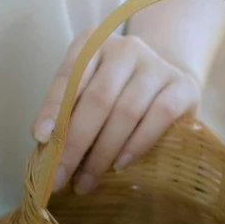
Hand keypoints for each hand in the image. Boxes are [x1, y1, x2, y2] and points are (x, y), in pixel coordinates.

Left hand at [31, 31, 199, 192]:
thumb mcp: (87, 89)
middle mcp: (125, 48)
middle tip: (60, 176)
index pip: (69, 76)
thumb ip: (67, 109)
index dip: (53, 107)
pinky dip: (137, 144)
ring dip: (102, 152)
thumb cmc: (115, 89)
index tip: (41, 138)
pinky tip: (120, 165)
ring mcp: (156, 65)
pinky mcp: (183, 86)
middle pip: (97, 99)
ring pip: (126, 111)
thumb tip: (46, 144)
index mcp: (92, 43)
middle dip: (75, 143)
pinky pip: (159, 117)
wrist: (166, 78)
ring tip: (86, 181)